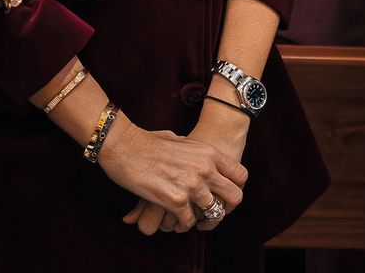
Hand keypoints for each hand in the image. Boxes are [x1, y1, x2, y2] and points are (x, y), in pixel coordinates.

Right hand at [98, 120, 246, 235]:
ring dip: (201, 218)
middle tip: (211, 212)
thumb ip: (194, 152)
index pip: (241, 175)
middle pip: (235, 197)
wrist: (124, 145)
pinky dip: (182, 224)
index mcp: (208, 153)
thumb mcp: (179, 140)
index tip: (223, 195)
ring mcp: (192, 185)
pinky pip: (188, 221)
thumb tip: (196, 156)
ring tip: (190, 218)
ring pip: (213, 213)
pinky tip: (174, 220)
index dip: (235, 188)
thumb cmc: (147, 141)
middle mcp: (205, 169)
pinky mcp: (175, 200)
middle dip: (225, 208)